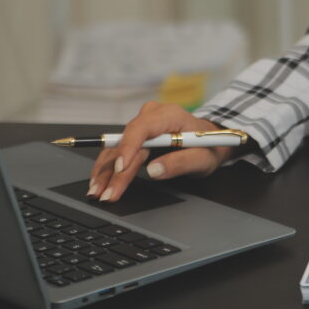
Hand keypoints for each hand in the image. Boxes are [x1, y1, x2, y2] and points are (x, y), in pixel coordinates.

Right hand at [88, 102, 231, 201]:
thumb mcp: (203, 158)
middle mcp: (151, 116)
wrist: (211, 141)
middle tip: (107, 194)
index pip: (142, 128)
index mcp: (170, 115)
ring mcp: (142, 125)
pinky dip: (109, 169)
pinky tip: (99, 182)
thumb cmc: (209, 147)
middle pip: (126, 143)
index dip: (129, 148)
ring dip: (106, 172)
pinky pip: (118, 152)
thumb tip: (153, 170)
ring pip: (117, 148)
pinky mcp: (137, 137)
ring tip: (97, 192)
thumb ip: (181, 163)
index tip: (121, 168)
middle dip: (115, 171)